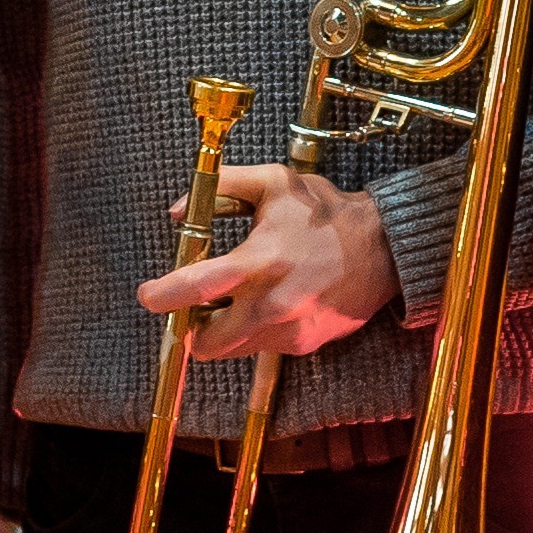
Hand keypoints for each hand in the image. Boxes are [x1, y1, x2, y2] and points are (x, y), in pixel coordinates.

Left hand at [141, 162, 397, 361]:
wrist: (384, 248)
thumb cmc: (325, 212)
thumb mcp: (274, 182)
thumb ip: (222, 188)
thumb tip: (177, 212)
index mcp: (259, 261)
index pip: (196, 288)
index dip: (163, 296)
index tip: (148, 295)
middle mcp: (271, 304)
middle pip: (207, 341)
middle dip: (192, 328)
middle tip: (193, 309)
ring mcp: (288, 330)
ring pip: (233, 349)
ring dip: (222, 332)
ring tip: (233, 302)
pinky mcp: (303, 344)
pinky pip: (263, 347)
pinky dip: (255, 331)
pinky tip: (272, 303)